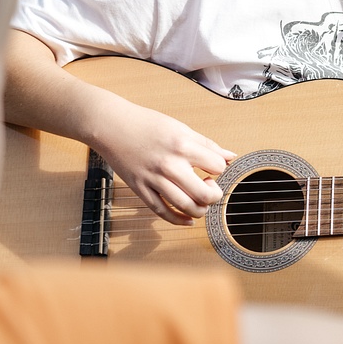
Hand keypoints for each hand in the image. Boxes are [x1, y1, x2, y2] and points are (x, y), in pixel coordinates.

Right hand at [90, 97, 234, 224]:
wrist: (111, 126)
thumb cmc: (146, 123)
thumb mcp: (181, 128)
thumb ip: (207, 144)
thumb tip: (231, 156)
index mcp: (183, 145)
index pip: (217, 166)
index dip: (219, 168)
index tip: (212, 166)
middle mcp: (169, 165)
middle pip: (205, 194)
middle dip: (214, 195)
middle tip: (210, 187)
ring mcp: (154, 179)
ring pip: (186, 207)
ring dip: (200, 209)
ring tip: (199, 200)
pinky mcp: (141, 189)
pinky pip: (162, 212)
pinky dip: (178, 220)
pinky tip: (188, 220)